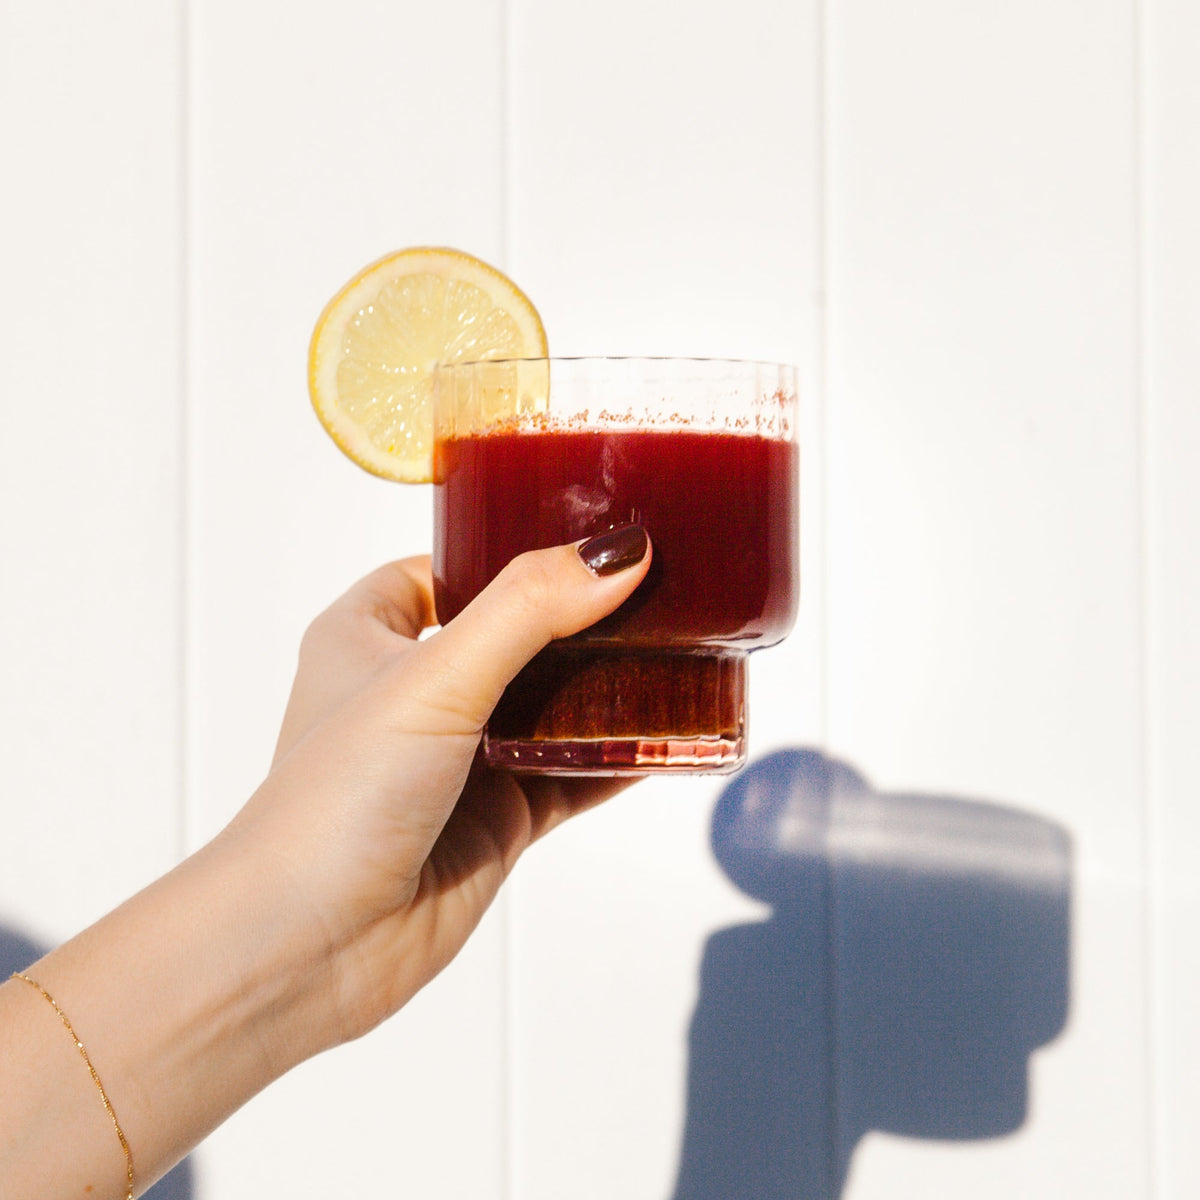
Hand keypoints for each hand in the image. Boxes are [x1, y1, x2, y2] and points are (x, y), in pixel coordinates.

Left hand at [225, 530, 650, 1046]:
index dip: (506, 548)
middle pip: (513, 635)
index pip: (444, 569)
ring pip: (550, 708)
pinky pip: (572, 777)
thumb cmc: (335, 799)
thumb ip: (527, 609)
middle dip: (579, 618)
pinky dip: (616, 759)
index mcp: (368, 635)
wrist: (309, 948)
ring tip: (682, 652)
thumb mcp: (434, 677)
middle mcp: (414, 692)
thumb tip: (618, 554)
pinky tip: (669, 740)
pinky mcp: (496, 821)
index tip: (584, 531)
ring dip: (606, 689)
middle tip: (658, 586)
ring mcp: (459, 760)